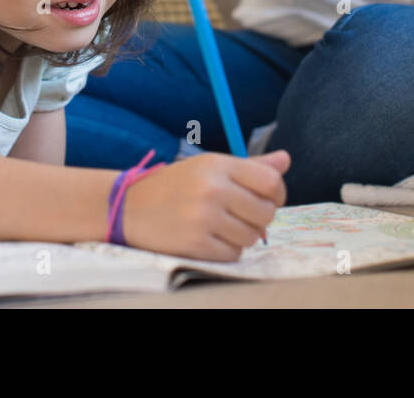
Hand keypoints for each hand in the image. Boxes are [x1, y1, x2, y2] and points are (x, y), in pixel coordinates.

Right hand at [121, 150, 290, 261]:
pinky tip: (209, 238)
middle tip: (240, 215)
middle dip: (260, 218)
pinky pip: (234, 254)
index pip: (271, 181)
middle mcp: (213, 189)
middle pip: (266, 212)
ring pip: (252, 236)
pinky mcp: (196, 243)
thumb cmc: (174, 186)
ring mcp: (204, 217)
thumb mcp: (209, 167)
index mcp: (218, 165)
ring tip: (221, 226)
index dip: (276, 194)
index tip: (266, 199)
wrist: (128, 207)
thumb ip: (250, 167)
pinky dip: (227, 250)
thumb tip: (286, 160)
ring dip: (242, 236)